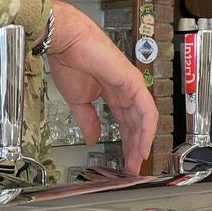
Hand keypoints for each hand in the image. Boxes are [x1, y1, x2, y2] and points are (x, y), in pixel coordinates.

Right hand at [47, 0, 157, 173]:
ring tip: (137, 161)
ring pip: (145, 119)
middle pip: (136, 124)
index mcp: (112, 92)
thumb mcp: (77, 100)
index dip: (126, 143)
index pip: (125, 122)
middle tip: (132, 168)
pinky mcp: (133, 81)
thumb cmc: (68, 61)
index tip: (123, 162)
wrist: (65, 42)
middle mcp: (125, 89)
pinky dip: (147, 129)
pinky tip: (142, 145)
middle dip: (134, 147)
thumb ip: (87, 120)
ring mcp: (131, 85)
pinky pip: (146, 110)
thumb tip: (91, 138)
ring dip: (142, 142)